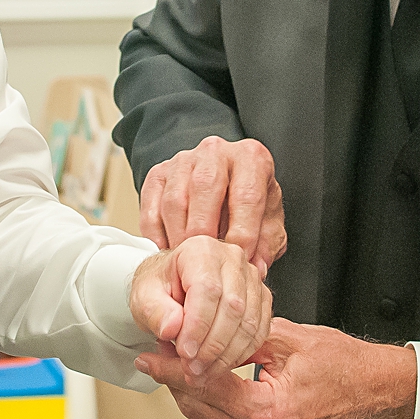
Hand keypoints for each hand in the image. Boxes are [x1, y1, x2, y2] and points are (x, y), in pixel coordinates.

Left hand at [127, 236, 271, 379]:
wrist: (173, 287)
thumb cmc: (160, 288)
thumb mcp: (143, 297)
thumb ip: (155, 311)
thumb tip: (173, 327)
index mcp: (201, 250)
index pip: (207, 290)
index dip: (197, 326)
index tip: (185, 353)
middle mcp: (231, 258)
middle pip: (232, 307)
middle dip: (212, 346)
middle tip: (192, 370)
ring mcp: (251, 277)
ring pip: (249, 322)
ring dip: (226, 354)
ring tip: (202, 373)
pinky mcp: (261, 298)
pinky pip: (259, 331)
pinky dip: (240, 353)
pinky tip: (220, 365)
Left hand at [135, 317, 415, 418]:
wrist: (374, 392)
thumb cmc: (343, 364)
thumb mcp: (288, 339)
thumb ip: (239, 339)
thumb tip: (197, 332)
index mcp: (266, 413)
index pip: (203, 386)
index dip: (171, 367)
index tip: (147, 353)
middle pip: (197, 406)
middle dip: (174, 376)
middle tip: (157, 348)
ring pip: (204, 418)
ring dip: (186, 389)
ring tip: (171, 358)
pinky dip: (206, 401)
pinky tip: (197, 377)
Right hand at [140, 136, 287, 273]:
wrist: (225, 185)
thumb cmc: (247, 203)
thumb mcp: (269, 221)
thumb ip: (267, 243)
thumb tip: (256, 266)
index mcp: (250, 158)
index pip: (247, 194)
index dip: (244, 231)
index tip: (241, 257)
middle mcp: (215, 152)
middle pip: (205, 187)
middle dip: (205, 229)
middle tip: (207, 260)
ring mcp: (183, 161)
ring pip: (175, 199)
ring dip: (179, 235)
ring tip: (188, 259)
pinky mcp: (158, 174)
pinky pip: (151, 206)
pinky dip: (156, 234)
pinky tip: (168, 251)